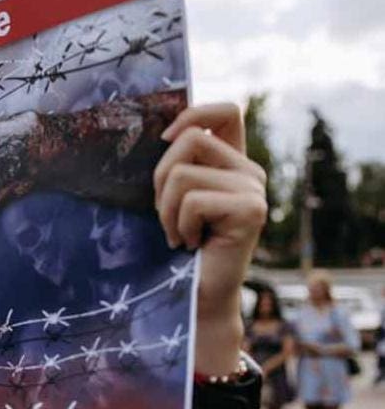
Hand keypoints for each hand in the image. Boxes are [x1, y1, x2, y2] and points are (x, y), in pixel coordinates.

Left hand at [154, 104, 266, 374]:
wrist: (195, 297)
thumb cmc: (177, 248)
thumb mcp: (170, 198)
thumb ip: (174, 165)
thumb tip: (154, 133)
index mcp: (231, 162)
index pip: (227, 111)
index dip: (194, 112)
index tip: (164, 138)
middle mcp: (249, 171)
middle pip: (190, 138)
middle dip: (160, 178)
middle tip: (166, 214)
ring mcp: (254, 189)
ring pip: (183, 174)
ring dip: (165, 210)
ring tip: (178, 234)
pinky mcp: (251, 210)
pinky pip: (192, 200)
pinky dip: (179, 225)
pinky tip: (191, 244)